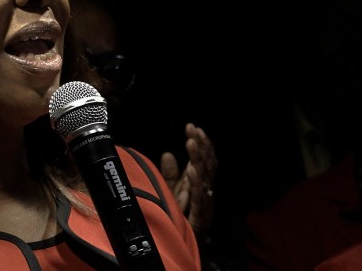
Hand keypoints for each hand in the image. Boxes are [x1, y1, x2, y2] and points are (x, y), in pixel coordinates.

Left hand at [160, 123, 217, 240]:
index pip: (204, 160)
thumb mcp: (170, 192)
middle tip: (193, 130)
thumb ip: (170, 175)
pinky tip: (191, 171)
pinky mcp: (199, 219)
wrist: (177, 247)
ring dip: (198, 160)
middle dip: (201, 147)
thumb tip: (168, 153)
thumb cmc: (176, 218)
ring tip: (191, 143)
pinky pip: (200, 200)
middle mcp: (205, 193)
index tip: (192, 127)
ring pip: (205, 179)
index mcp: (199, 185)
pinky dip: (196, 184)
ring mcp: (204, 205)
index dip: (200, 144)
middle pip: (207, 166)